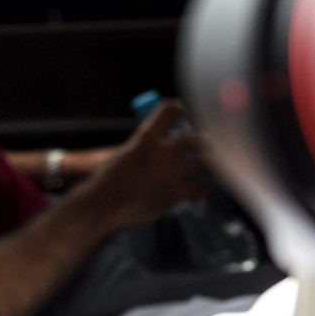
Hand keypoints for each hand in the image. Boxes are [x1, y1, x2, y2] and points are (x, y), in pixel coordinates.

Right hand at [75, 99, 206, 229]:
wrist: (104, 205)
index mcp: (147, 135)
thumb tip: (165, 145)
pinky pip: (204, 189)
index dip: (182, 111)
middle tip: (205, 148)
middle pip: (197, 138)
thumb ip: (147, 147)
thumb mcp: (126, 152)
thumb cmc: (109, 179)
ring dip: (210, 166)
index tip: (187, 117)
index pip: (172, 110)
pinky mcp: (177, 194)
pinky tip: (206, 190)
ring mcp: (172, 173)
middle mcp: (163, 151)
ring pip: (206, 162)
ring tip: (211, 169)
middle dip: (203, 143)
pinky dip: (208, 190)